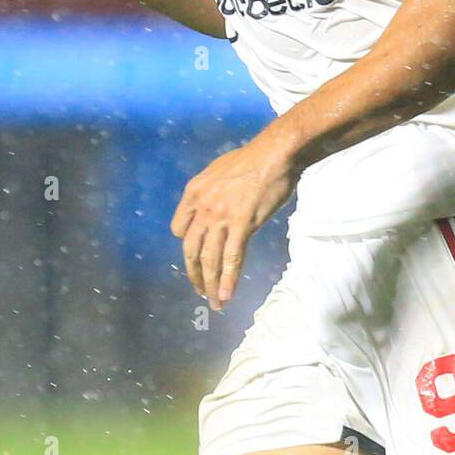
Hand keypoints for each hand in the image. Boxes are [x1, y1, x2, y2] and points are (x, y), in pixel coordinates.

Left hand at [171, 131, 301, 309]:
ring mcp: (221, 216)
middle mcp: (202, 207)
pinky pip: (231, 258)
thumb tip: (217, 207)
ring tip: (214, 302)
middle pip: (191, 249)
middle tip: (200, 290)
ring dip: (210, 284)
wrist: (276, 153)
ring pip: (209, 259)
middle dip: (194, 274)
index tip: (197, 256)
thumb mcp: (220, 171)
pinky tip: (226, 295)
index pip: (179, 228)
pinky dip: (228, 280)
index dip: (188, 244)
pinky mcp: (241, 224)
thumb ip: (212, 193)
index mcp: (193, 192)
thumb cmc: (253, 160)